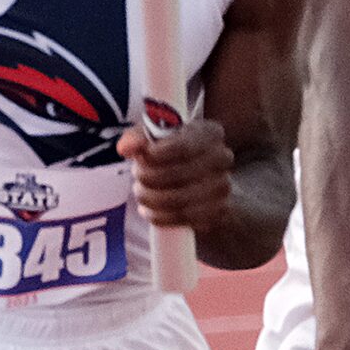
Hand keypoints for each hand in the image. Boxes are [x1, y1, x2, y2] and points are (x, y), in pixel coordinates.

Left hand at [117, 119, 233, 232]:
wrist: (204, 186)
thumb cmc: (175, 155)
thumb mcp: (158, 140)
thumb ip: (139, 139)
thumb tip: (125, 147)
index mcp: (210, 132)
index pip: (184, 146)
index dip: (158, 155)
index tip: (141, 158)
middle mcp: (223, 157)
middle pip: (180, 173)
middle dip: (150, 177)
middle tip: (137, 177)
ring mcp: (224, 185)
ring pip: (180, 199)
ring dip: (153, 198)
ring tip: (141, 194)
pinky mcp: (219, 210)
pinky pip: (185, 217)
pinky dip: (161, 216)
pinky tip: (150, 211)